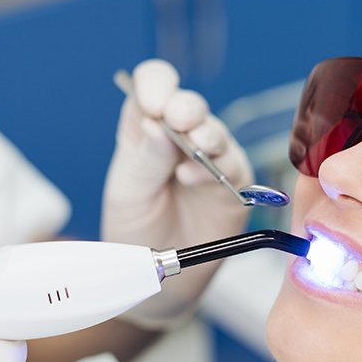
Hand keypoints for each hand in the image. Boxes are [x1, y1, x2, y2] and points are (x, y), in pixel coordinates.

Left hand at [103, 59, 254, 328]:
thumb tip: (157, 124)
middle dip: (186, 108)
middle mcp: (180, 136)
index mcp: (146, 127)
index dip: (157, 85)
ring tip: (195, 147)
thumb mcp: (128, 192)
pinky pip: (232, 166)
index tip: (154, 102)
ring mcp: (209, 158)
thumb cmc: (136, 228)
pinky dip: (215, 168)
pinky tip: (196, 177)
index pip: (154, 85)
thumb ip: (144, 159)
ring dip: (206, 135)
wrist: (159, 277)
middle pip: (188, 104)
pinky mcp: (233, 184)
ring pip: (215, 132)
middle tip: (180, 119)